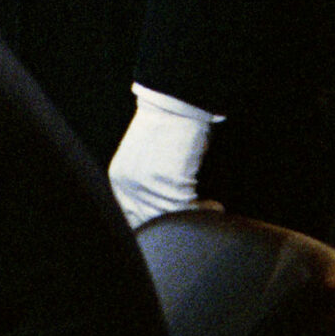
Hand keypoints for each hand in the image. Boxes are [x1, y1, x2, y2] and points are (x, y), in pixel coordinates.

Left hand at [106, 100, 209, 227]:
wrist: (175, 108)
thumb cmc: (166, 132)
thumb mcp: (143, 162)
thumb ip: (144, 187)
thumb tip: (159, 213)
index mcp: (119, 179)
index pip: (128, 214)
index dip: (151, 224)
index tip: (171, 227)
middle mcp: (128, 185)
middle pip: (149, 220)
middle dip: (173, 224)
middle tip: (193, 221)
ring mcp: (147, 186)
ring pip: (170, 217)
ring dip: (194, 218)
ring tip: (210, 210)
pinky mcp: (170, 184)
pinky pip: (188, 210)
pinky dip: (204, 211)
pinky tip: (214, 206)